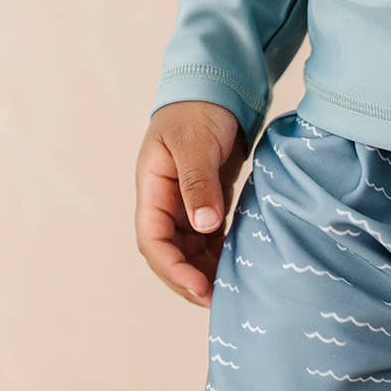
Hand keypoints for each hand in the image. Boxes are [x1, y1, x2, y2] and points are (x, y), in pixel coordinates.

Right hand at [135, 100, 249, 305]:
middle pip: (169, 255)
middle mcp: (164, 204)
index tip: (199, 288)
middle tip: (219, 300)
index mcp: (152, 189)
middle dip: (189, 280)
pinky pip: (209, 242)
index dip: (173, 269)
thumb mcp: (196, 143)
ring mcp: (184, 207)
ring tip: (232, 289)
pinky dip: (220, 257)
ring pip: (190, 253)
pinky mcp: (206, 206)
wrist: (217, 90)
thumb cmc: (199, 110)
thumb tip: (203, 226)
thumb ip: (198, 183)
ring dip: (206, 273)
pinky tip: (239, 268)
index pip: (153, 241)